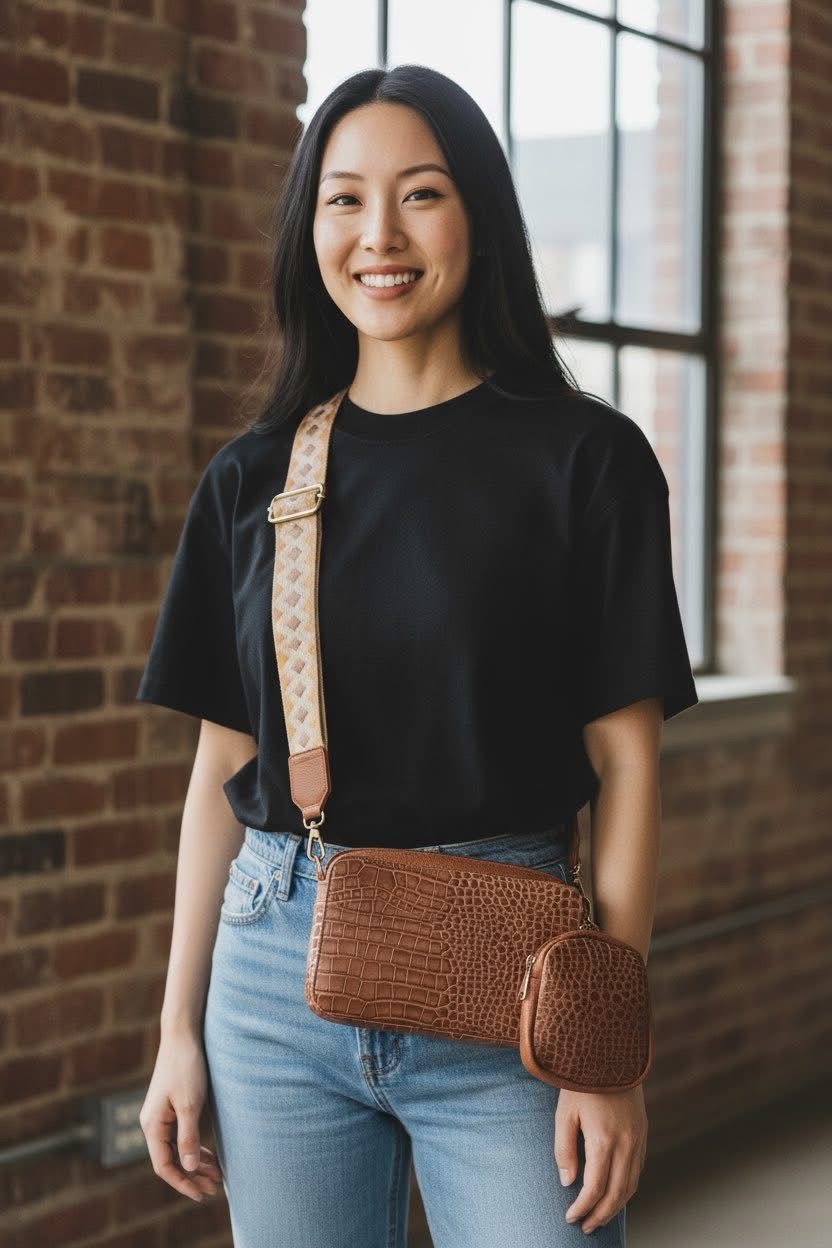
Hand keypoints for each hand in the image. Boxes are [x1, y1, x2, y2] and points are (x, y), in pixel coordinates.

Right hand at [139, 1031, 223, 1202]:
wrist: (183, 1035)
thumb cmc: (186, 1067)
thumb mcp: (190, 1104)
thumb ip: (188, 1137)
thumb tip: (189, 1168)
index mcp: (152, 1125)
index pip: (164, 1165)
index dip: (182, 1183)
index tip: (201, 1194)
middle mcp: (153, 1123)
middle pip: (170, 1160)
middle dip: (192, 1176)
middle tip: (215, 1187)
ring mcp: (161, 1115)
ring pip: (176, 1149)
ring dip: (195, 1163)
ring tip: (216, 1176)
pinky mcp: (171, 1107)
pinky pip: (180, 1136)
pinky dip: (194, 1147)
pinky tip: (209, 1155)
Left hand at [554, 1084, 647, 1233]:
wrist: (611, 1052)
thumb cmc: (581, 1080)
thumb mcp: (564, 1112)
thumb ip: (564, 1149)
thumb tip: (568, 1182)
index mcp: (604, 1140)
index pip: (594, 1188)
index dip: (582, 1208)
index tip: (570, 1218)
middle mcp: (626, 1144)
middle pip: (616, 1194)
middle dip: (600, 1215)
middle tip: (586, 1228)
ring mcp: (638, 1139)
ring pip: (631, 1185)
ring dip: (616, 1206)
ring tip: (599, 1217)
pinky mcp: (643, 1132)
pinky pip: (638, 1170)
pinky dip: (627, 1188)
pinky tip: (614, 1193)